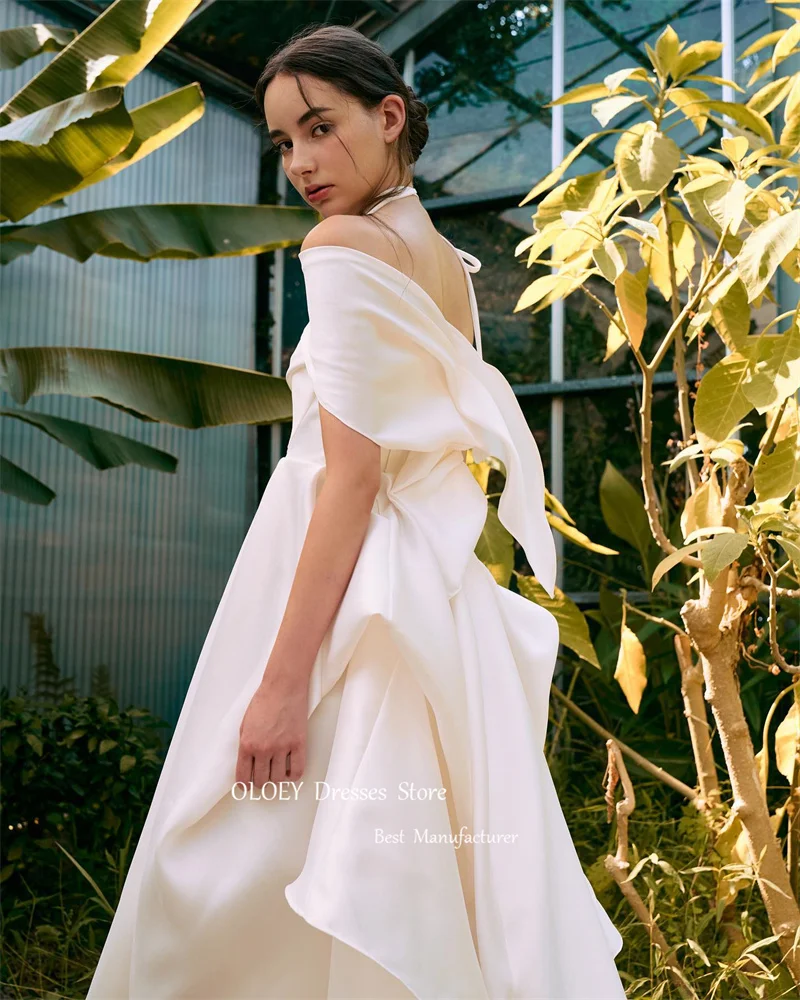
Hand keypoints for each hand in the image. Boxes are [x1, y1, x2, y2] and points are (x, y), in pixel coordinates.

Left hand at [236, 671, 307, 785]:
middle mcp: (264, 749)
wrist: (283, 687)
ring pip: (278, 779)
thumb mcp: (245, 724)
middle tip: (263, 776)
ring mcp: (282, 747)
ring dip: (276, 779)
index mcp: (247, 744)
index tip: (246, 786)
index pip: (243, 777)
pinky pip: (297, 770)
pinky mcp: (299, 744)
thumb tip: (247, 763)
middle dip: (260, 781)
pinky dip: (292, 776)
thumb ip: (245, 745)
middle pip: (261, 781)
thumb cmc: (263, 701)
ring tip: (276, 772)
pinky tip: (289, 772)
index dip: (244, 785)